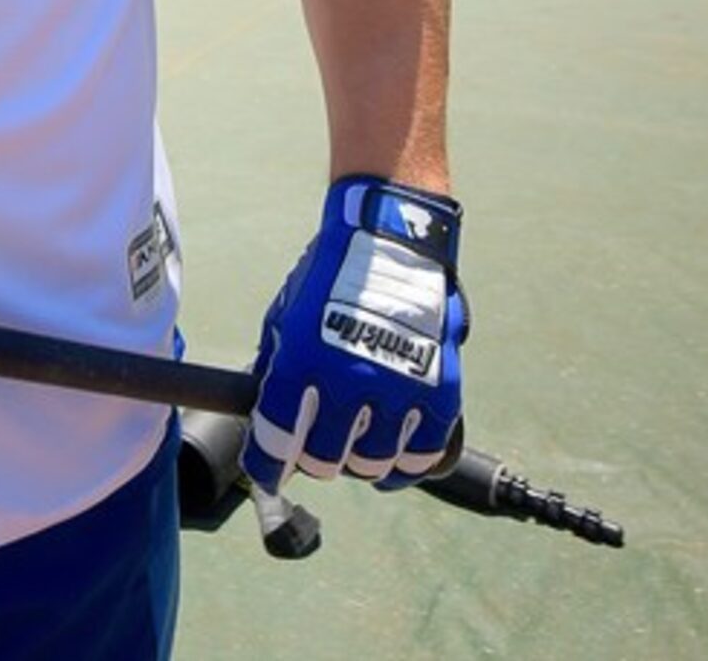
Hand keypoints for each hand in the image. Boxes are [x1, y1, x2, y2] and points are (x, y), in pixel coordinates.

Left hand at [243, 176, 466, 499]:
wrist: (390, 236)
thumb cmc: (331, 275)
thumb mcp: (286, 318)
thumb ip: (279, 372)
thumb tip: (270, 418)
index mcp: (303, 362)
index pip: (278, 440)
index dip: (267, 465)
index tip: (268, 472)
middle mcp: (350, 381)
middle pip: (325, 459)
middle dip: (314, 457)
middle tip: (316, 445)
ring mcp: (399, 387)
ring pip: (373, 462)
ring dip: (359, 460)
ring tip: (356, 446)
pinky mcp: (440, 388)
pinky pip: (424, 451)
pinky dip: (407, 464)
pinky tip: (394, 460)